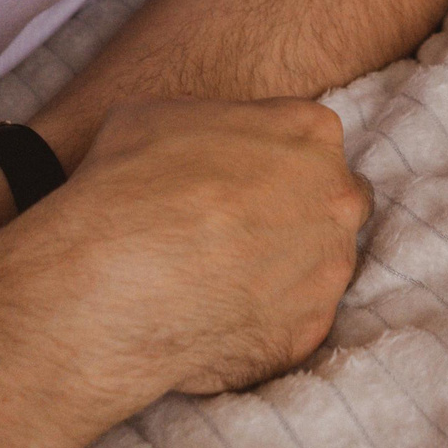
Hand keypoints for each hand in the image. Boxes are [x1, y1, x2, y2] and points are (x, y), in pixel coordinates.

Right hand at [38, 97, 371, 399]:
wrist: (110, 283)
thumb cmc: (129, 186)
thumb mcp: (160, 115)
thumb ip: (214, 123)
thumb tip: (212, 145)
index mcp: (310, 133)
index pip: (311, 141)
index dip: (273, 160)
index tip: (240, 181)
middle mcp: (337, 199)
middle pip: (334, 201)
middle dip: (299, 211)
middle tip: (241, 228)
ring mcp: (329, 270)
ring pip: (322, 265)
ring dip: (287, 268)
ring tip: (224, 278)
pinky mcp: (310, 333)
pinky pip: (297, 321)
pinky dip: (268, 319)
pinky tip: (221, 316)